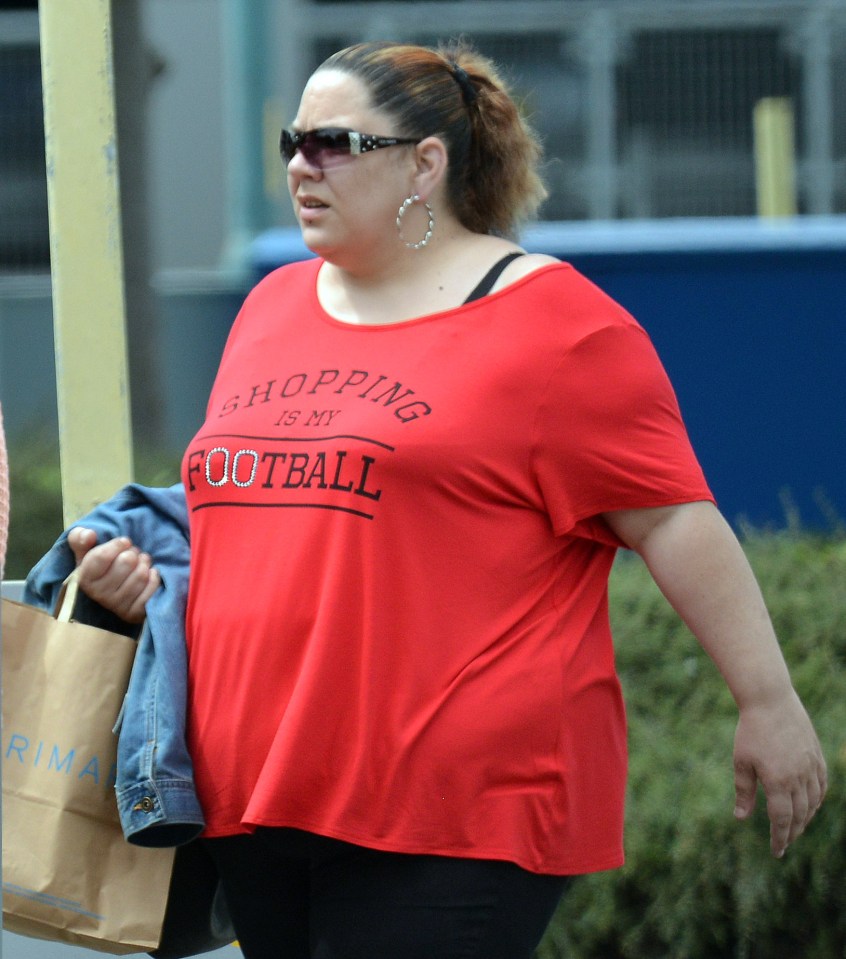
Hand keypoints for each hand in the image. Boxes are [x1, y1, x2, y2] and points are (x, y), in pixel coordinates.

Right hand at [67, 527, 160, 623]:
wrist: (115, 590)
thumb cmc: (102, 566)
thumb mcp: (86, 551)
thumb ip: (80, 538)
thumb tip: (89, 534)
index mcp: (84, 578)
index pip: (103, 556)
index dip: (118, 544)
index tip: (124, 542)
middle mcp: (98, 594)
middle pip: (126, 562)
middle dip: (133, 552)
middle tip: (133, 554)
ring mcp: (117, 606)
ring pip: (141, 574)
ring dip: (145, 563)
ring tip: (141, 562)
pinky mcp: (134, 613)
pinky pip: (151, 589)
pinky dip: (154, 577)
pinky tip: (149, 574)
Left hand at [733, 689, 826, 857]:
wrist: (770, 700)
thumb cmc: (750, 730)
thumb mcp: (742, 761)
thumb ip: (744, 791)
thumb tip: (741, 818)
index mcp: (778, 781)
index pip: (782, 820)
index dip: (780, 838)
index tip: (776, 852)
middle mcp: (799, 777)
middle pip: (800, 815)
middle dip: (792, 832)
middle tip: (784, 843)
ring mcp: (810, 766)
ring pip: (813, 802)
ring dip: (806, 818)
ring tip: (796, 827)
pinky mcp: (816, 755)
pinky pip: (821, 784)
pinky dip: (817, 798)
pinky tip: (810, 804)